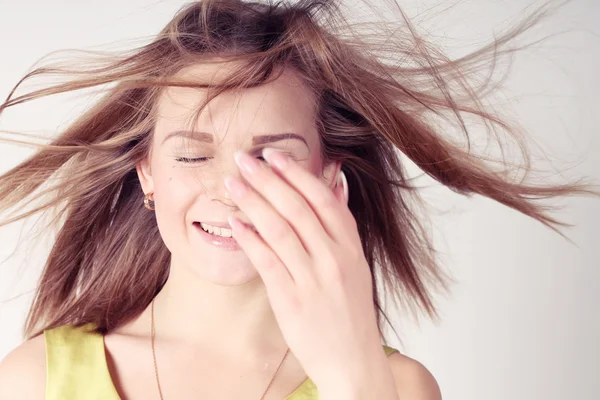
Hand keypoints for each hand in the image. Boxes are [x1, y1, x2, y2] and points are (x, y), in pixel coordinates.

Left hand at [224, 148, 384, 386]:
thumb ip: (343, 224)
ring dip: (253, 202)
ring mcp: (313, 279)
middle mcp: (334, 259)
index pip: (323, 199)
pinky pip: (267, 261)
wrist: (352, 360)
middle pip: (297, 208)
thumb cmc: (350, 311)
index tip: (274, 155)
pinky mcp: (292, 300)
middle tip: (244, 158)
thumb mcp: (356, 264)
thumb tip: (337, 183)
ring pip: (279, 229)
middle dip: (268, 179)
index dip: (297, 173)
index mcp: (351, 248)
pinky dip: (249, 238)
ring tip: (233, 183)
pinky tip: (235, 222)